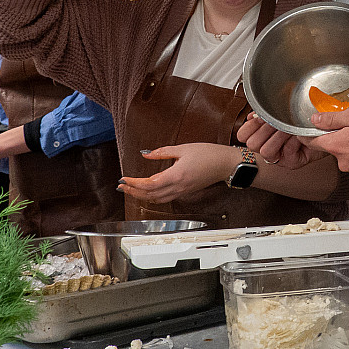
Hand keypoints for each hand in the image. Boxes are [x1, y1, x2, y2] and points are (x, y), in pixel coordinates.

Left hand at [118, 144, 234, 203]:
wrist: (226, 164)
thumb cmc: (209, 155)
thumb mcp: (183, 148)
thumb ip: (162, 152)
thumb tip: (146, 154)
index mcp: (176, 176)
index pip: (148, 184)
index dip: (134, 183)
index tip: (124, 179)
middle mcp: (178, 187)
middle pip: (150, 195)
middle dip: (133, 191)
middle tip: (121, 186)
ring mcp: (182, 192)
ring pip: (157, 199)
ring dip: (142, 196)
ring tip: (131, 190)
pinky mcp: (186, 192)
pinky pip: (165, 199)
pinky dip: (153, 197)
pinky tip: (149, 192)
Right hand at [236, 113, 313, 168]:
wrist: (324, 129)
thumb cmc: (301, 123)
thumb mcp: (282, 115)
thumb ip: (266, 114)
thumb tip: (253, 114)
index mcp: (261, 138)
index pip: (243, 136)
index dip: (250, 125)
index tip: (260, 116)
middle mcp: (268, 150)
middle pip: (252, 144)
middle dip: (265, 129)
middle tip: (277, 121)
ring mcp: (280, 158)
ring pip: (266, 150)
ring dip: (278, 135)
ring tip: (289, 127)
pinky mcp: (293, 163)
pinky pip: (288, 151)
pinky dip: (294, 140)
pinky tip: (299, 134)